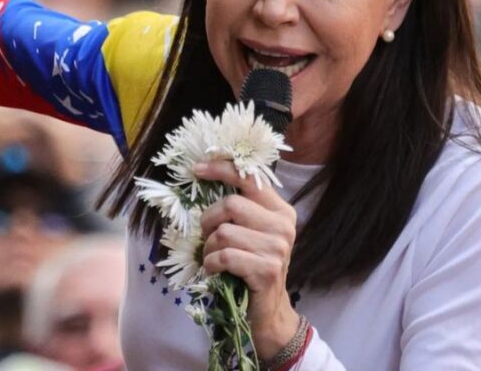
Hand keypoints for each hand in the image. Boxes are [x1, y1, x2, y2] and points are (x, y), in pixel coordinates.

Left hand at [195, 161, 300, 359]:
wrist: (268, 310)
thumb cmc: (252, 264)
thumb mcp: (252, 232)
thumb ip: (239, 208)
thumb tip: (205, 176)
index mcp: (281, 210)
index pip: (250, 178)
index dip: (221, 170)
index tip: (197, 169)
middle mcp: (283, 225)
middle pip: (230, 205)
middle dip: (209, 221)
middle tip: (209, 237)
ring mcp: (278, 248)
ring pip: (223, 233)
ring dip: (208, 247)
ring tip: (214, 257)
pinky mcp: (266, 270)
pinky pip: (224, 257)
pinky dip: (211, 264)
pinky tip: (216, 270)